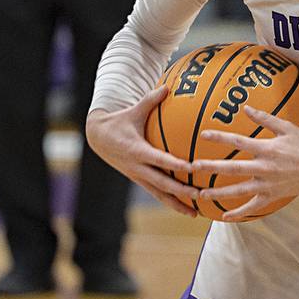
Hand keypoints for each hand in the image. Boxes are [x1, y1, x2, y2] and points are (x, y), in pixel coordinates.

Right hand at [86, 86, 200, 216]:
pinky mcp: (139, 180)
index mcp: (137, 150)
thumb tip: (168, 86)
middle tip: (200, 193)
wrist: (98, 138)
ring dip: (178, 204)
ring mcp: (138, 176)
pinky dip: (171, 202)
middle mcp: (138, 167)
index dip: (174, 164)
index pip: (158, 159)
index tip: (191, 167)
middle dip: (181, 190)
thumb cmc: (120, 121)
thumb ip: (151, 100)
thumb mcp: (133, 110)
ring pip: (160, 194)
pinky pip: (157, 194)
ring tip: (196, 212)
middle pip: (162, 182)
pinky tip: (187, 209)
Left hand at [190, 106, 298, 221]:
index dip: (220, 137)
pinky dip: (239, 213)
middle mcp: (266, 168)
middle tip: (193, 166)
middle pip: (233, 168)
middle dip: (211, 167)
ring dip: (219, 193)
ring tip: (201, 193)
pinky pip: (253, 206)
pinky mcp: (273, 196)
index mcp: (268, 149)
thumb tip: (245, 107)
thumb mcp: (286, 127)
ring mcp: (269, 184)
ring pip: (239, 191)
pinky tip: (224, 216)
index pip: (238, 142)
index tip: (203, 134)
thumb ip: (264, 118)